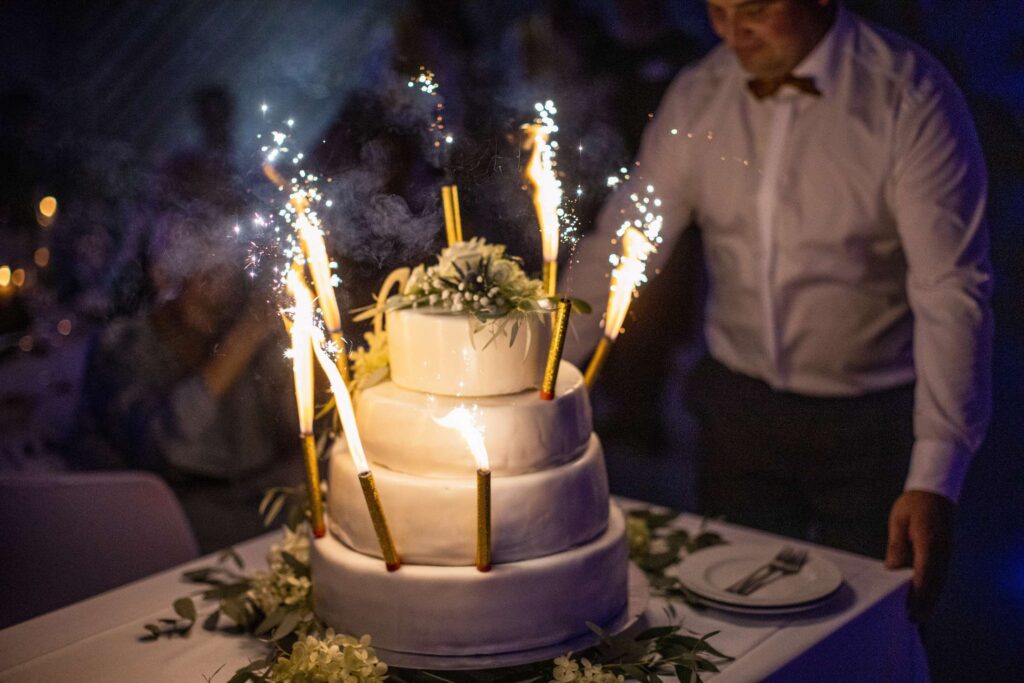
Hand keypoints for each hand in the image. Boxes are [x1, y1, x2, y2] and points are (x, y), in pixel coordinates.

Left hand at [884, 490, 954, 621]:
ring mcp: (946, 553)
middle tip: (913, 620)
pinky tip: (927, 599)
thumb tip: (892, 568)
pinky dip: (935, 589)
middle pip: (934, 583)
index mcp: (928, 543)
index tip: (909, 608)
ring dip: (931, 600)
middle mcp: (941, 551)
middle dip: (924, 603)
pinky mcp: (946, 553)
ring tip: (920, 616)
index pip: (923, 574)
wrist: (936, 492)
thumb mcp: (899, 520)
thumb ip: (896, 545)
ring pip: (940, 582)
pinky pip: (941, 576)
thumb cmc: (914, 504)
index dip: (916, 594)